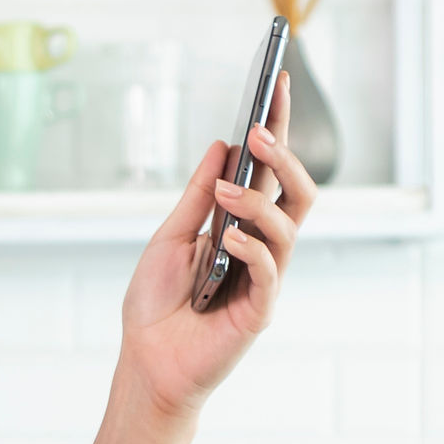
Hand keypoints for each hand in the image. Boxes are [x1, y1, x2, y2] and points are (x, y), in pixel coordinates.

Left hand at [75, 112, 310, 443]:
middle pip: (298, 193)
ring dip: (259, 201)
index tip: (279, 79)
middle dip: (285, 156)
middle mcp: (262, 248)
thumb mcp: (170, 237)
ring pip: (289, 227)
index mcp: (243, 226)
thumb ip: (198, 195)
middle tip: (259, 129)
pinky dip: (251, 246)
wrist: (145, 364)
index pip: (270, 170)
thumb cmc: (156, 307)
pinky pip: (270, 271)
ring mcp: (266, 279)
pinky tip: (224, 237)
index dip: (279, 126)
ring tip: (224, 192)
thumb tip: (223, 144)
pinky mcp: (260, 311)